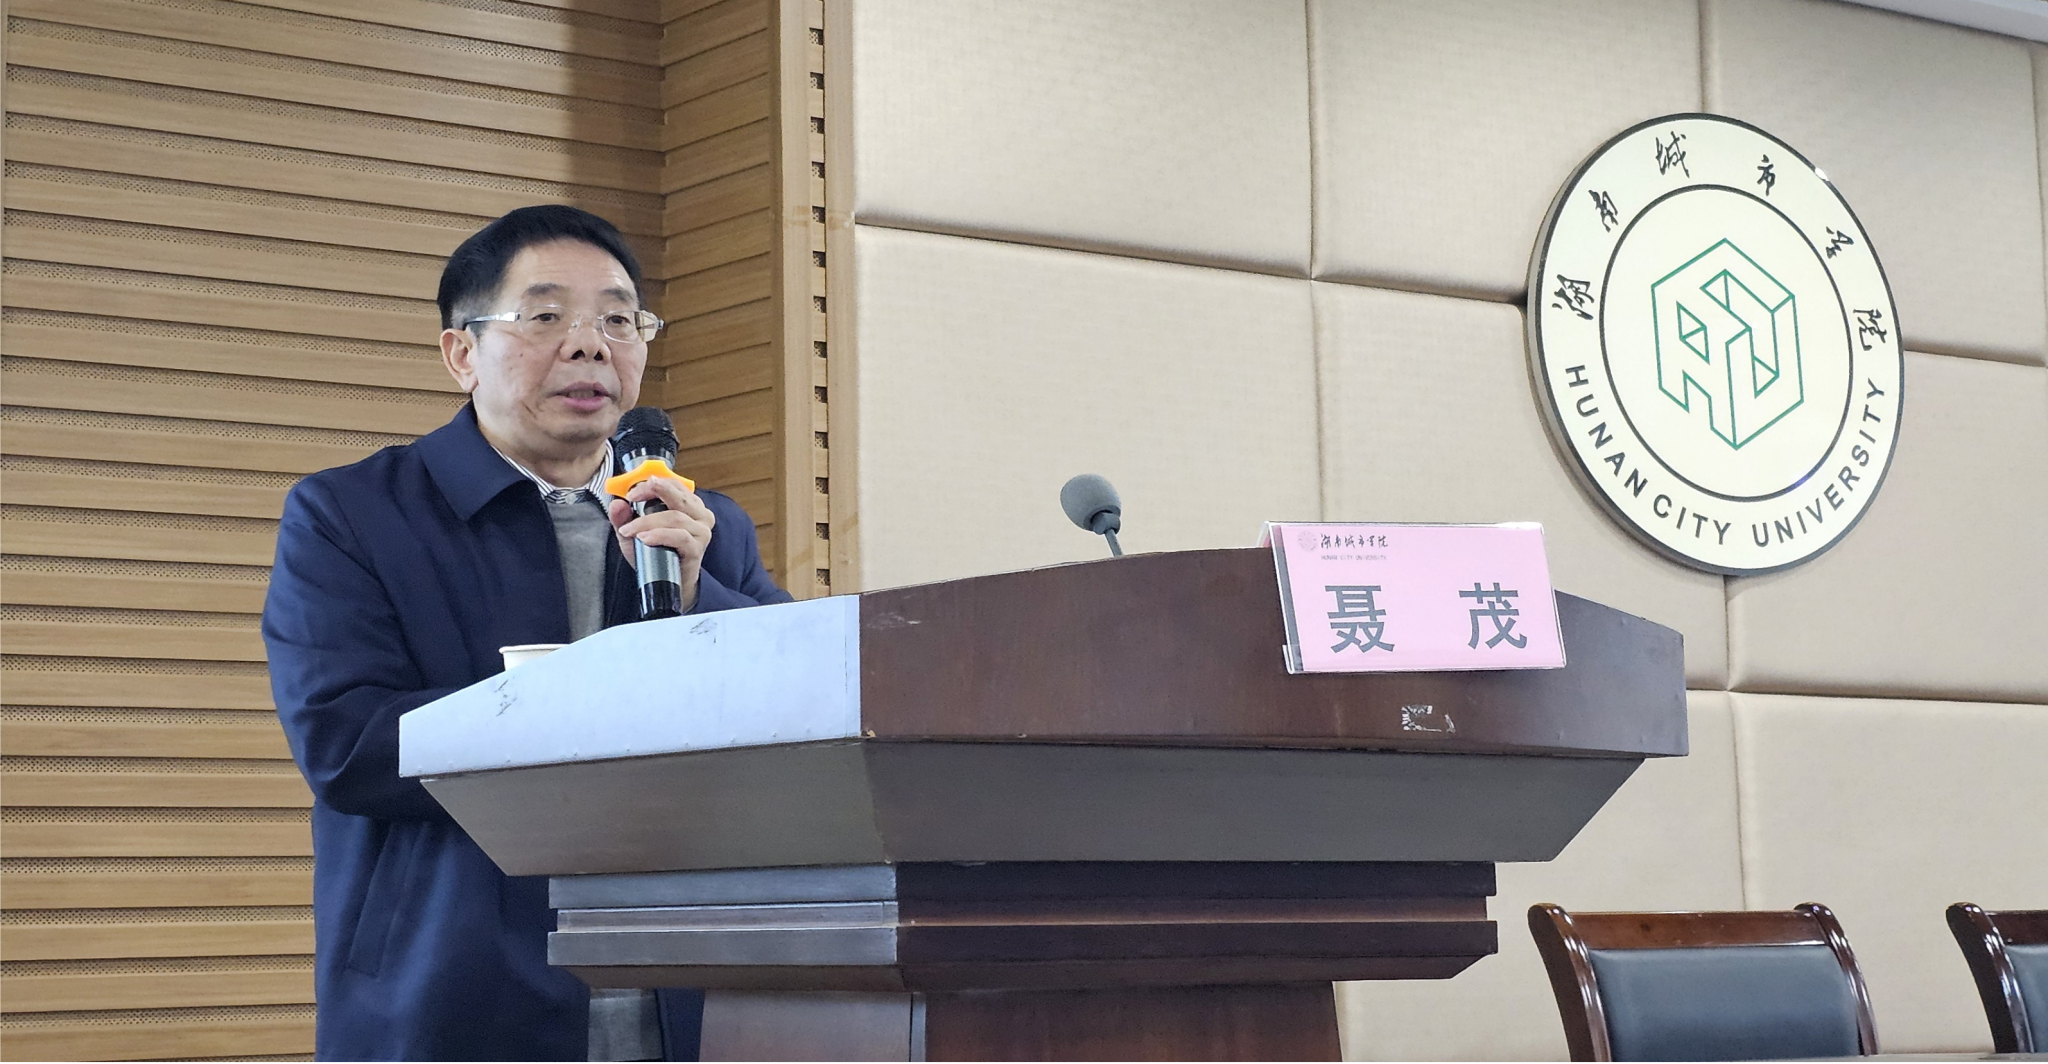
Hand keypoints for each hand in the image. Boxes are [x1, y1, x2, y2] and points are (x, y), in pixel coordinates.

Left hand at [607, 476, 713, 611]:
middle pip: (677, 497)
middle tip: (631, 499)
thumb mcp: (634, 533)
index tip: (631, 492)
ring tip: (629, 530)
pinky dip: (660, 535)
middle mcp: (700, 515)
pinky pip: (680, 537)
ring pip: (675, 517)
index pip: (674, 484)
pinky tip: (644, 539)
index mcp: (689, 504)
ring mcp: (701, 532)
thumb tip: (616, 503)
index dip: (653, 484)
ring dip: (648, 522)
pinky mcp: (697, 549)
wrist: (669, 583)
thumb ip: (623, 518)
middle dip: (652, 494)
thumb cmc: (656, 554)